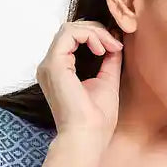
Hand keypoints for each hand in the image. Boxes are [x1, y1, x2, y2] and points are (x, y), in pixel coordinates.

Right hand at [35, 19, 123, 145]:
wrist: (88, 137)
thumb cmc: (96, 120)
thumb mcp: (107, 81)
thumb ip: (108, 60)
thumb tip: (115, 41)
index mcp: (59, 71)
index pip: (73, 39)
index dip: (96, 36)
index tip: (116, 48)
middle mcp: (50, 66)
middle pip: (71, 30)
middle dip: (97, 31)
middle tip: (116, 45)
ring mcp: (49, 65)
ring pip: (70, 28)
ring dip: (95, 32)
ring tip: (111, 47)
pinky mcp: (54, 64)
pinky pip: (70, 33)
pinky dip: (90, 35)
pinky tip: (102, 49)